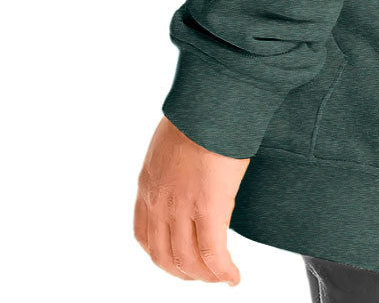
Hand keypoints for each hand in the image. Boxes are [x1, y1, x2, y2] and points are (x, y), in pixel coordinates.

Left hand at [134, 116, 249, 284]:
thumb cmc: (200, 111)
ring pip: (189, 260)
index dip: (161, 254)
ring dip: (206, 275)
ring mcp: (182, 206)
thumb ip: (173, 161)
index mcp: (148, 184)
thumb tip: (188, 165)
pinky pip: (214, 253)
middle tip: (202, 275)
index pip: (145, 235)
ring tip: (221, 278)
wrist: (211, 100)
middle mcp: (159, 201)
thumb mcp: (170, 139)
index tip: (178, 259)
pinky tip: (233, 276)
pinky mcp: (209, 207)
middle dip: (183, 271)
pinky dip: (223, 271)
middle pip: (164, 255)